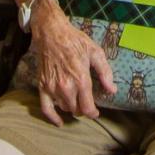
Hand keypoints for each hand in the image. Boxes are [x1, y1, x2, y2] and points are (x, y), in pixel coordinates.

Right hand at [29, 4, 113, 123]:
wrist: (51, 32)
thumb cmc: (75, 40)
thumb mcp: (95, 52)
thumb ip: (105, 72)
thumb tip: (112, 90)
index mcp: (80, 79)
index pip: (87, 107)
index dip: (93, 113)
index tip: (96, 112)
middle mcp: (66, 87)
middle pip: (76, 110)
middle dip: (83, 110)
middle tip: (87, 104)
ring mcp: (52, 87)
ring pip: (64, 108)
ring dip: (71, 108)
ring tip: (76, 103)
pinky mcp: (42, 86)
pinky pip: (46, 108)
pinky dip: (52, 117)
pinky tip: (59, 122)